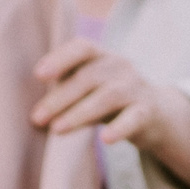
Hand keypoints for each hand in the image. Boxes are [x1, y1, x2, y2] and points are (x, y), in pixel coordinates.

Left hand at [30, 41, 189, 188]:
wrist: (155, 115)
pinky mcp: (147, 112)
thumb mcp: (89, 91)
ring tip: (57, 129)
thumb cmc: (109, 101)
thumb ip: (67, 94)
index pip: (81, 48)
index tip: (39, 75)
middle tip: (37, 117)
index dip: (60, 58)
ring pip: (107, 97)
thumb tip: (34, 116)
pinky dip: (119, 128)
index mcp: (101, 56)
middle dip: (60, 97)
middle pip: (88, 77)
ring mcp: (135, 87)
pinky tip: (105, 140)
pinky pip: (133, 119)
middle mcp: (119, 66)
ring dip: (79, 113)